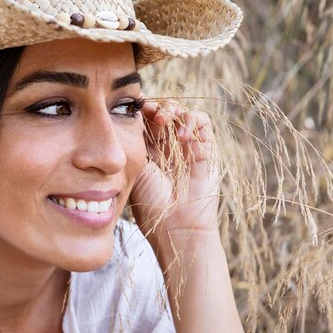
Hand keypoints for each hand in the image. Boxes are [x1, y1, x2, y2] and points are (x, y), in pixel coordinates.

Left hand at [130, 99, 220, 244]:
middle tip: (154, 116)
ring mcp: (185, 146)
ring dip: (174, 111)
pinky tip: (183, 135)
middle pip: (164, 110)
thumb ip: (133, 140)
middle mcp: (166, 145)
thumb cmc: (150, 203)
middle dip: (158, 108)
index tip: (136, 109)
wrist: (175, 224)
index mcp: (146, 148)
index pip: (145, 118)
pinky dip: (193, 120)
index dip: (142, 109)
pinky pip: (202, 122)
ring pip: (182, 112)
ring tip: (166, 123)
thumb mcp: (134, 167)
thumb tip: (128, 113)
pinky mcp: (204, 149)